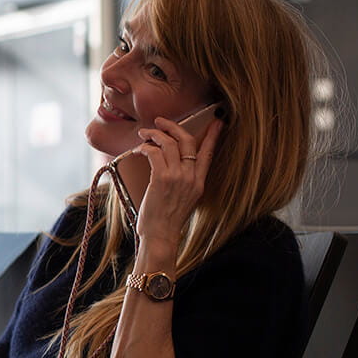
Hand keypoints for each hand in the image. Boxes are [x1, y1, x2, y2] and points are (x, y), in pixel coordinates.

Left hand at [134, 117, 222, 249]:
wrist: (161, 235)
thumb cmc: (167, 220)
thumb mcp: (184, 200)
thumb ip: (184, 182)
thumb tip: (171, 166)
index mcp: (199, 182)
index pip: (209, 153)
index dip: (213, 135)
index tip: (218, 122)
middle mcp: (191, 177)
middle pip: (187, 141)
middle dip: (173, 126)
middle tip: (160, 121)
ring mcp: (178, 177)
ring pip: (169, 143)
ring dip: (154, 134)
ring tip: (143, 134)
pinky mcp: (162, 178)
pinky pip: (154, 153)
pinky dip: (145, 147)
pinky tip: (139, 150)